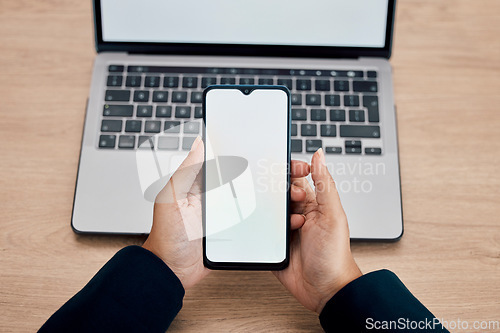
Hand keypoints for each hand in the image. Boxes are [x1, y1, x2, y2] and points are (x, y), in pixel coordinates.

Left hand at [143, 139, 311, 288]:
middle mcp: (214, 196)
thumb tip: (199, 143)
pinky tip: (279, 216)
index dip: (240, 153)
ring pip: (250, 199)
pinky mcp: (232, 230)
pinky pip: (250, 220)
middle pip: (242, 179)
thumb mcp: (172, 197)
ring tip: (289, 193)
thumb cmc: (165, 235)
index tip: (261, 148)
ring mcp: (224, 214)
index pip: (223, 162)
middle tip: (283, 172)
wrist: (172, 271)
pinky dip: (264, 217)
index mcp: (199, 184)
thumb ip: (186, 171)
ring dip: (267, 196)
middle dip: (261, 174)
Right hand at [274, 148, 361, 313]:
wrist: (325, 290)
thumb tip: (319, 155)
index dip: (291, 170)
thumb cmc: (335, 254)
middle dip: (278, 193)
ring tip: (290, 227)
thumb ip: (324, 184)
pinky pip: (260, 230)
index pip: (297, 177)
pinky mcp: (273, 244)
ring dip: (271, 214)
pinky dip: (260, 229)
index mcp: (313, 203)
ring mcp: (284, 229)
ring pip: (266, 210)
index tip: (291, 170)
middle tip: (290, 204)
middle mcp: (297, 213)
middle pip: (278, 192)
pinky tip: (273, 235)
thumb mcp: (332, 215)